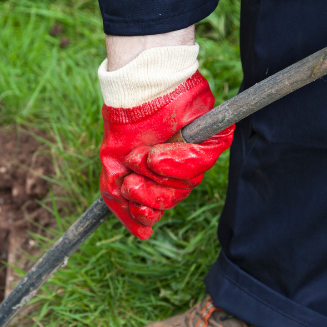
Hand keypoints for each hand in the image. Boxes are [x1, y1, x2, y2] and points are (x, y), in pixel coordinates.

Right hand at [99, 72, 233, 239]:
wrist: (134, 90)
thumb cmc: (124, 126)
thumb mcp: (113, 168)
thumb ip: (121, 201)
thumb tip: (144, 235)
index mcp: (163, 178)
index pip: (161, 207)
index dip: (147, 212)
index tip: (134, 204)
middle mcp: (183, 170)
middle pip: (172, 200)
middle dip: (147, 193)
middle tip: (131, 177)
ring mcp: (199, 155)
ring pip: (185, 184)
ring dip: (155, 174)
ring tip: (140, 156)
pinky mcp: (213, 139)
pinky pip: (200, 163)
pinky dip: (176, 161)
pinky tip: (157, 155)